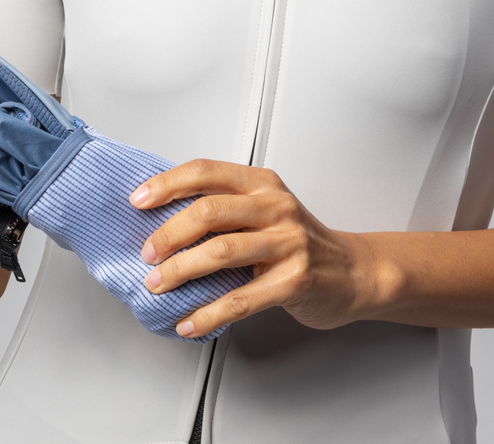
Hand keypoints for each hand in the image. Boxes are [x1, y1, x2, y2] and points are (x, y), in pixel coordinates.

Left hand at [130, 159, 384, 338]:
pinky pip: (241, 299)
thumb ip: (222, 207)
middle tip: (146, 253)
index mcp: (259, 182)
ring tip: (157, 284)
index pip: (204, 171)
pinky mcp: (295, 280)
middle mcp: (274, 206)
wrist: (355, 272)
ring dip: (180, 271)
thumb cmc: (297, 240)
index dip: (166, 184)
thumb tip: (159, 221)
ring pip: (220, 253)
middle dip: (168, 234)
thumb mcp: (263, 209)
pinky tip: (189, 321)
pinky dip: (209, 313)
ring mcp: (287, 243)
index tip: (138, 201)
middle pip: (207, 212)